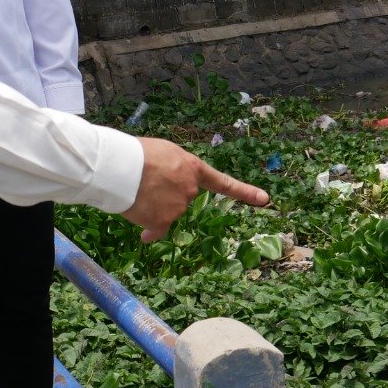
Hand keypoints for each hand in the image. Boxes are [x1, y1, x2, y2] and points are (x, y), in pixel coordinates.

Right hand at [122, 137, 269, 241]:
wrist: (123, 167)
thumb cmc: (139, 153)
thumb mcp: (165, 152)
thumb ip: (175, 168)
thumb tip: (168, 183)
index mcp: (193, 169)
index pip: (223, 183)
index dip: (244, 192)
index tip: (264, 199)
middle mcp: (191, 190)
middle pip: (181, 197)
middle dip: (165, 192)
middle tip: (145, 180)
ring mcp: (178, 208)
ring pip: (166, 211)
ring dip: (152, 205)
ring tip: (136, 190)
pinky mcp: (162, 221)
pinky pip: (157, 230)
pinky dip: (150, 232)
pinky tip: (143, 236)